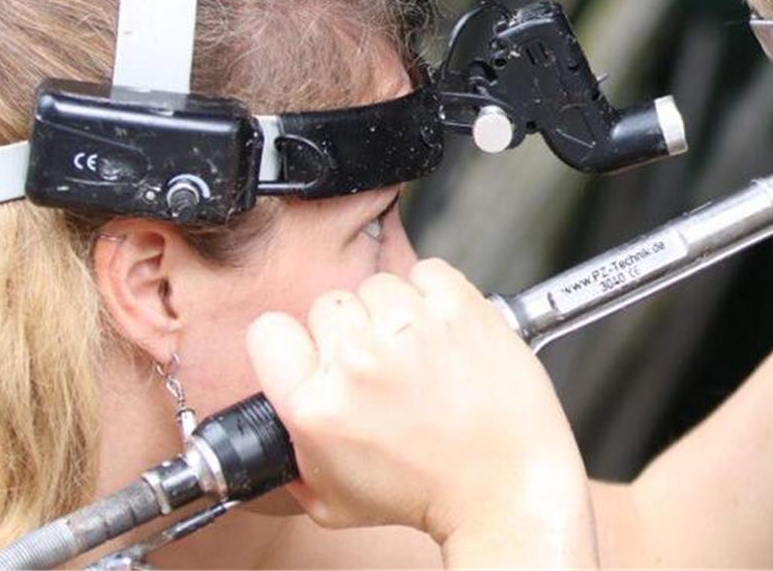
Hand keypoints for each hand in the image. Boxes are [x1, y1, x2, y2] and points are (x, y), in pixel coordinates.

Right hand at [248, 260, 596, 565]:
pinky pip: (428, 271)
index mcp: (316, 407)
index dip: (291, 342)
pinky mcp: (459, 309)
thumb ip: (292, 455)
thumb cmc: (427, 494)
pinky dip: (436, 292)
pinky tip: (443, 330)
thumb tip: (277, 422)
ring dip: (394, 312)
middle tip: (381, 365)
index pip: (269, 331)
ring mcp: (410, 330)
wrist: (503, 487)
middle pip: (327, 305)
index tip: (312, 351)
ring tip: (418, 352)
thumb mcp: (331, 500)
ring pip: (378, 285)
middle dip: (350, 331)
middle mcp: (358, 362)